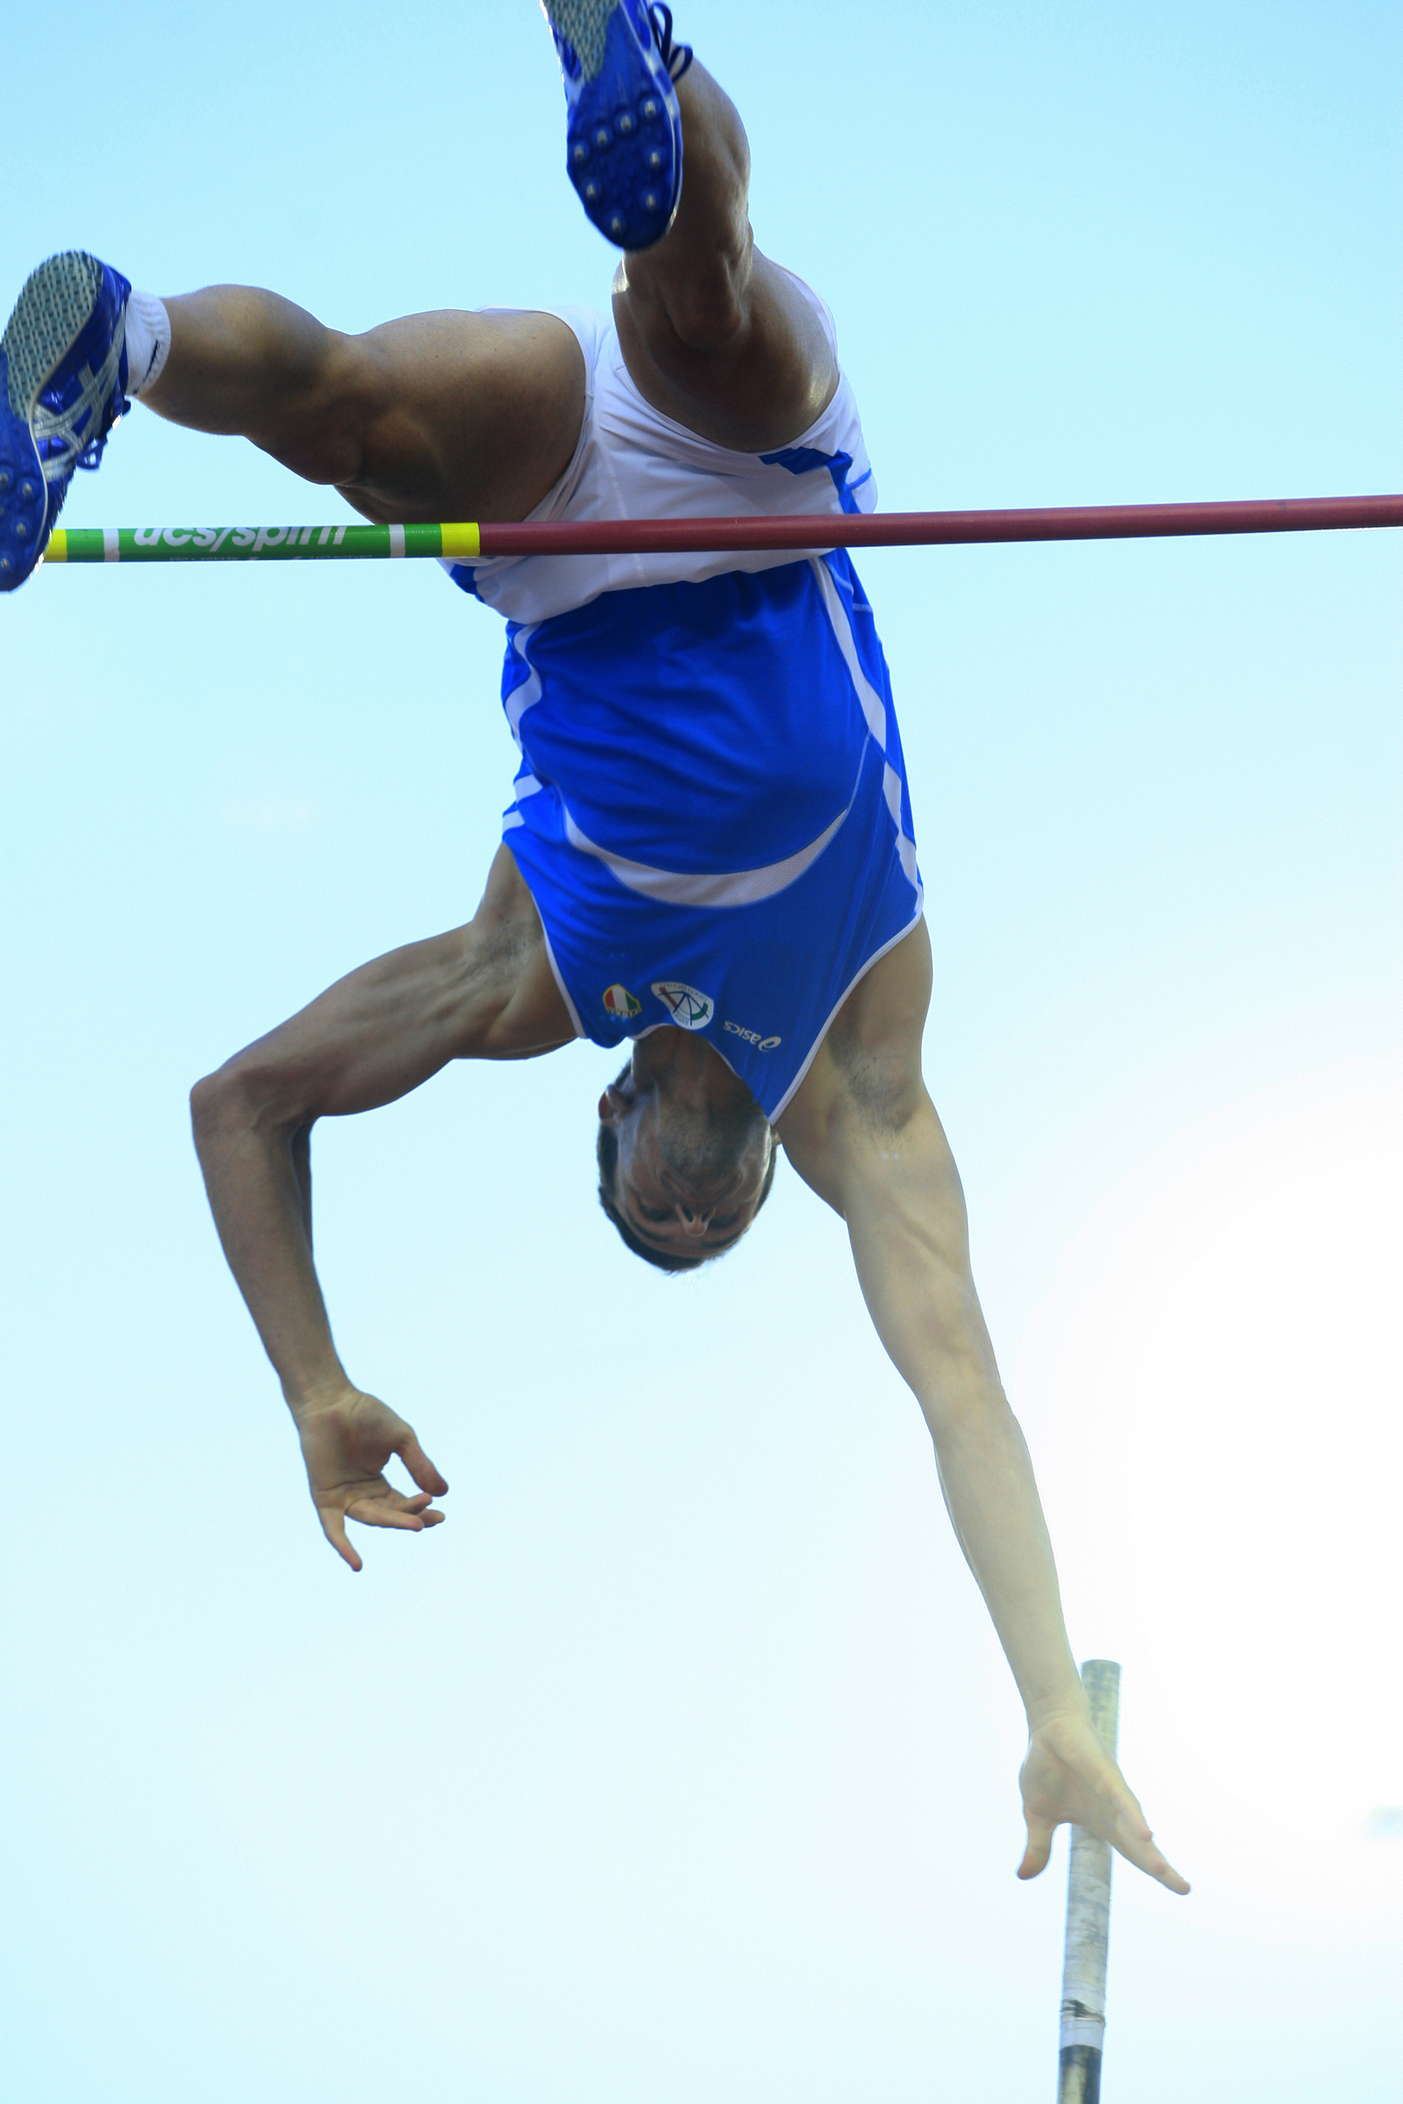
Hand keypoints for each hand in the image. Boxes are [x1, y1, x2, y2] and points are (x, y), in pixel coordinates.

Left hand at [293, 1386, 448, 1570]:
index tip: (440, 1510)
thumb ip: (419, 1465)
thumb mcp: (402, 1440)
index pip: (402, 1503)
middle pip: (389, 1513)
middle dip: (411, 1515)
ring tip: (416, 1524)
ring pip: (371, 1518)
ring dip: (393, 1522)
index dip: (420, 1508)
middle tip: (432, 1518)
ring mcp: (342, 1497)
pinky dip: (343, 1546)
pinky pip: (333, 1529)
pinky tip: (357, 1564)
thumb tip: (444, 1493)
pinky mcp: (325, 1498)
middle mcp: (360, 1495)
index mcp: (377, 1484)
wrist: (332, 1401)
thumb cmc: (364, 1414)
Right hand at [1017, 1712, 1189, 1894]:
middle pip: (1141, 1847)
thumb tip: (1022, 1876)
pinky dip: (1133, 1817)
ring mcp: (1112, 1792)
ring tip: (1164, 1873)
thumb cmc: (1046, 1768)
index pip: (1133, 1853)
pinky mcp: (1104, 1773)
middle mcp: (1114, 1811)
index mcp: (1102, 1823)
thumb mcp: (1037, 1816)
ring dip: (1148, 1851)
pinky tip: (1145, 1834)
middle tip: (1185, 1890)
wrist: (1045, 1728)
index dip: (1156, 1871)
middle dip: (1161, 1870)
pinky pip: (1121, 1799)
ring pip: (1134, 1826)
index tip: (1185, 1891)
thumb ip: (1038, 1846)